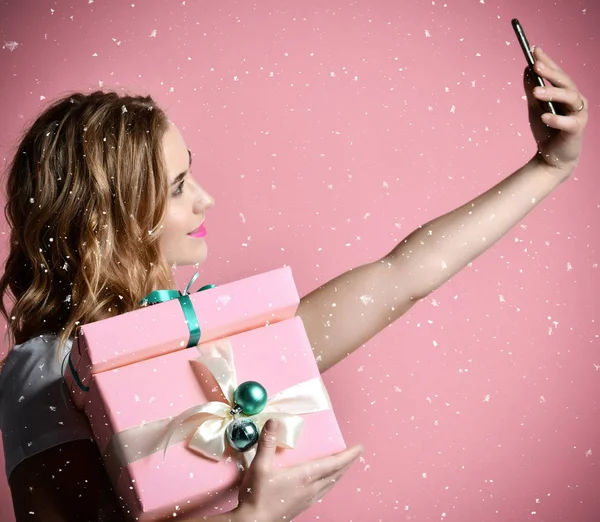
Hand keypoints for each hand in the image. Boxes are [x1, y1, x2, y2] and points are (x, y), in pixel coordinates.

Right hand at [234, 419, 362, 521]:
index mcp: (305, 476)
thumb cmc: (256, 496)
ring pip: (331, 484)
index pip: (333, 464)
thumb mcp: (260, 466)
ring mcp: (308, 499)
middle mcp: (311, 488)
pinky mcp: (302, 506)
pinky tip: (326, 483)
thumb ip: (268, 443)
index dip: (348, 455)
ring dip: (340, 473)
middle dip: (347, 462)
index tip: (359, 448)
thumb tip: (275, 421)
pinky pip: (323, 491)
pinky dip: (330, 483)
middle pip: (336, 474)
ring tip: (344, 466)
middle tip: (356, 453)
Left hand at [524, 46, 587, 181]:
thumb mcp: (535, 108)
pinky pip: (568, 122)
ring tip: (535, 92)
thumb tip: (526, 69)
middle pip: (566, 82)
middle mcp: (576, 100)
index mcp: (566, 93)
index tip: (534, 49)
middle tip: (535, 66)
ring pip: (570, 98)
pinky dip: (556, 118)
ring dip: (552, 92)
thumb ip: (532, 90)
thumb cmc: (546, 130)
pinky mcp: (577, 130)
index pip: (558, 73)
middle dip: (551, 72)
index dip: (548, 61)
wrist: (551, 158)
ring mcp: (578, 114)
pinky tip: (544, 116)